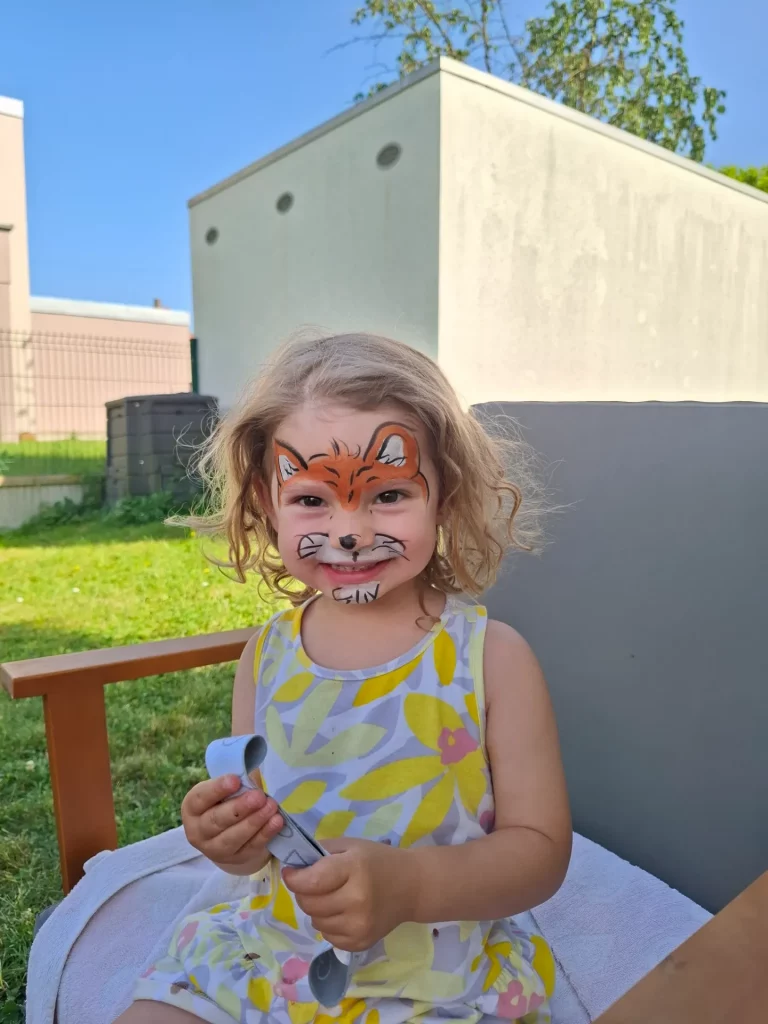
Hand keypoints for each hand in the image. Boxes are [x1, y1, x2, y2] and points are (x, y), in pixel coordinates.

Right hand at [181, 775, 282, 874]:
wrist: (229, 834)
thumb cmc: (227, 801)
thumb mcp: (225, 788)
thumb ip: (234, 781)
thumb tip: (251, 773)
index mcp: (192, 808)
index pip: (201, 798)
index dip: (217, 789)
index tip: (235, 780)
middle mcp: (198, 831)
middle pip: (217, 820)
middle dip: (239, 808)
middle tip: (258, 796)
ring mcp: (215, 849)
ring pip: (233, 837)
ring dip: (254, 821)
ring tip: (271, 806)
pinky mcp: (236, 859)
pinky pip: (251, 847)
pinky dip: (265, 833)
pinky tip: (277, 821)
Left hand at [283, 838, 417, 950]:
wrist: (411, 887)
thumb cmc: (378, 861)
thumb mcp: (351, 846)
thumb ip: (321, 852)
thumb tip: (294, 865)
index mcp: (354, 870)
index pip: (312, 881)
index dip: (294, 878)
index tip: (290, 872)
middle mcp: (357, 900)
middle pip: (310, 904)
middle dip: (303, 892)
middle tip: (311, 884)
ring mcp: (359, 926)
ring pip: (316, 921)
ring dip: (316, 909)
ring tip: (331, 897)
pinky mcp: (361, 943)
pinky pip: (328, 936)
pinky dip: (328, 924)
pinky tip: (342, 911)